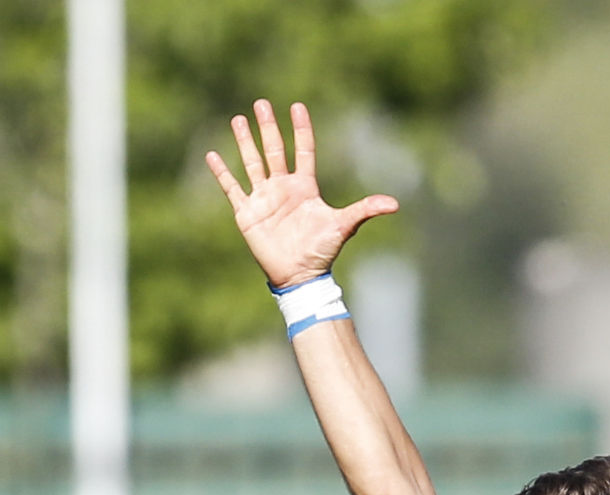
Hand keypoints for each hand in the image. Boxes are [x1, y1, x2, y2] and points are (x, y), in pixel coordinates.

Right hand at [207, 99, 398, 288]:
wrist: (299, 275)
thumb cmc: (322, 250)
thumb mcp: (345, 226)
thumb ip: (365, 209)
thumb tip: (396, 204)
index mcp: (304, 186)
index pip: (303, 150)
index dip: (301, 129)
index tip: (297, 106)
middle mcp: (282, 187)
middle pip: (274, 149)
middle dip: (268, 127)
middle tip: (261, 103)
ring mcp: (263, 198)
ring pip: (252, 162)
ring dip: (245, 141)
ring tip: (238, 119)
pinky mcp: (247, 213)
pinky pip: (232, 188)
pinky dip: (222, 172)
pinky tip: (213, 155)